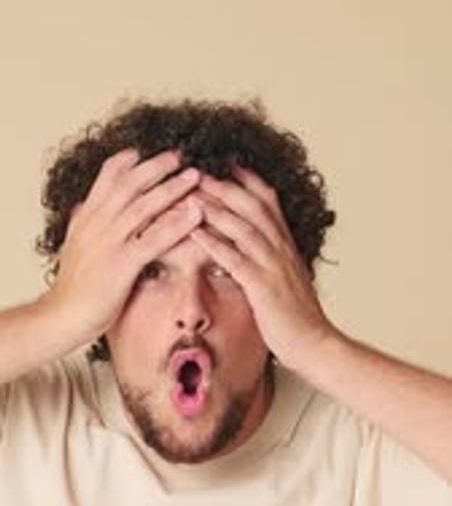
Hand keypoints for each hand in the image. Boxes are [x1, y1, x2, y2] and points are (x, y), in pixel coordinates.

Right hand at [41, 149, 202, 341]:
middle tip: (178, 155)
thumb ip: (79, 225)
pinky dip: (177, 224)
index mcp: (86, 219)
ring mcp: (110, 243)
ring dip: (172, 189)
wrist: (61, 316)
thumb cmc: (70, 289)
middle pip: (129, 185)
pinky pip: (155, 239)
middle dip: (156, 167)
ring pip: (144, 207)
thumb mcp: (71, 248)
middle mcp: (97, 224)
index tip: (141, 151)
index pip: (105, 180)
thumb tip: (80, 207)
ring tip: (194, 177)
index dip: (124, 163)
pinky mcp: (122, 264)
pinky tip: (195, 215)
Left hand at [188, 166, 336, 369]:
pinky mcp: (263, 287)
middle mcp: (281, 249)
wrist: (315, 345)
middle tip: (197, 166)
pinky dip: (215, 243)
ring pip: (243, 226)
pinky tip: (195, 233)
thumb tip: (251, 252)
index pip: (267, 200)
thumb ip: (270, 261)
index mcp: (286, 245)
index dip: (245, 178)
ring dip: (215, 207)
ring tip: (190, 191)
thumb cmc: (296, 319)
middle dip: (224, 183)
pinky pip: (236, 260)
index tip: (224, 160)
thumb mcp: (284, 281)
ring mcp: (273, 266)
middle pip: (251, 204)